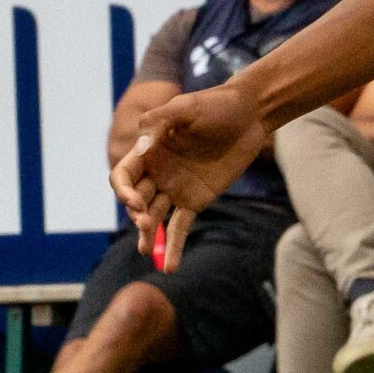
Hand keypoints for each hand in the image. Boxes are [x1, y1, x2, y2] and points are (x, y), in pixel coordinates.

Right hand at [113, 85, 269, 269]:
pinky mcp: (195, 200)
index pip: (123, 176)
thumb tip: (142, 146)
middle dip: (136, 214)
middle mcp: (157, 172)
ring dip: (147, 235)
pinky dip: (173, 247)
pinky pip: (179, 227)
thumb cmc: (217, 105)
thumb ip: (161, 122)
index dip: (123, 192)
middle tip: (146, 224)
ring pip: (154, 217)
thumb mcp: (187, 107)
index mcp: (149, 150)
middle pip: (135, 200)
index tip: (135, 202)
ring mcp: (175, 188)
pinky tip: (170, 267)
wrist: (250, 114)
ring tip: (146, 251)